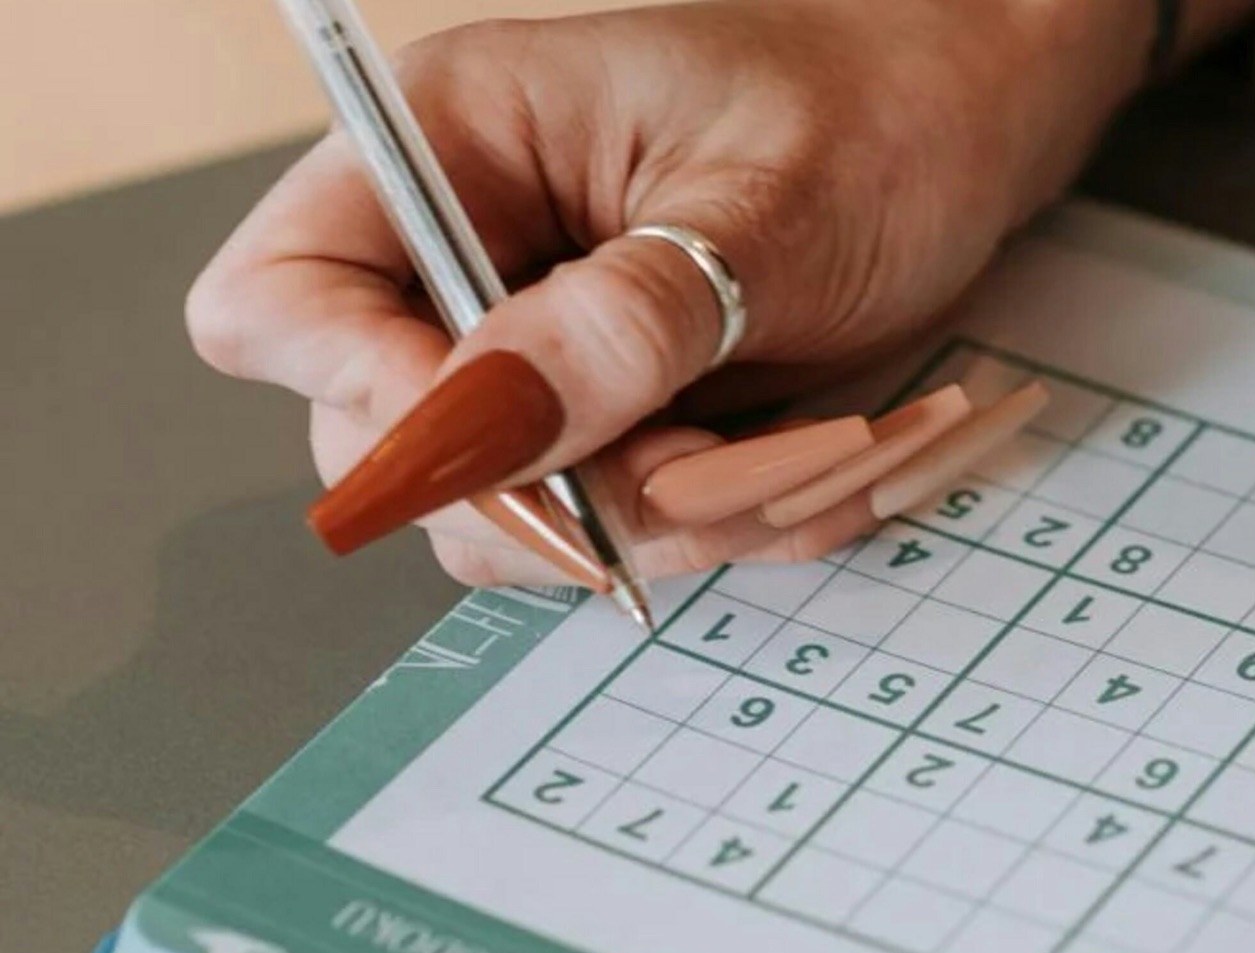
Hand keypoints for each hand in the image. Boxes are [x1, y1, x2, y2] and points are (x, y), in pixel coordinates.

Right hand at [186, 0, 1161, 587]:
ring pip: (515, 512)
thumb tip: (485, 426)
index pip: (282, 299)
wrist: (969, 141)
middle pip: (385, 444)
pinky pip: (616, 526)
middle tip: (710, 461)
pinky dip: (718, 524)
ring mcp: (539, 350)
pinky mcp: (615, 417)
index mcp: (457, 145)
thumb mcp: (769, 211)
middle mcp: (472, 256)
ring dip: (662, 520)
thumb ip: (627, 317)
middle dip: (553, 489)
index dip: (369, 395)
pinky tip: (815, 457)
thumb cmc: (875, 119)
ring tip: (803, 447)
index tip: (516, 446)